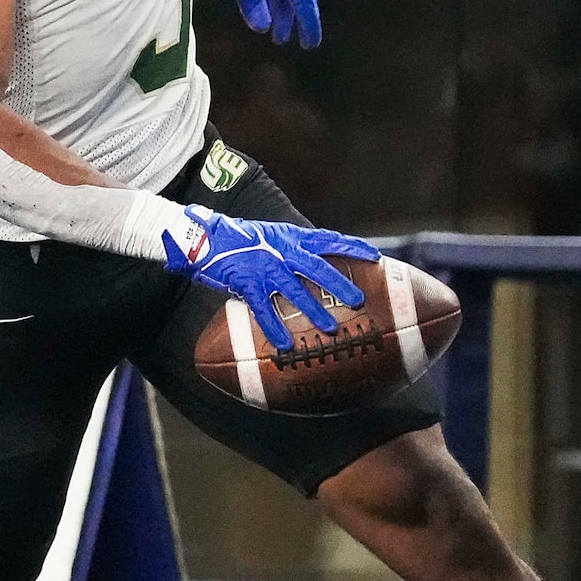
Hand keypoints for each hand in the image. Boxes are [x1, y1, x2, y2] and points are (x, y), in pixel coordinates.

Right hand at [165, 208, 377, 355]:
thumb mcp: (272, 235)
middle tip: (359, 300)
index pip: (328, 239)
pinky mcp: (246, 282)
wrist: (205, 237)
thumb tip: (316, 263)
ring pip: (294, 290)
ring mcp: (264, 267)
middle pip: (316, 267)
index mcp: (290, 236)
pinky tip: (284, 345)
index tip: (375, 257)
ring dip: (313, 310)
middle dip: (339, 283)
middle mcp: (281, 250)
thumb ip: (293, 247)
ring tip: (330, 328)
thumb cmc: (240, 239)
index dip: (352, 247)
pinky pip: (263, 309)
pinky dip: (274, 327)